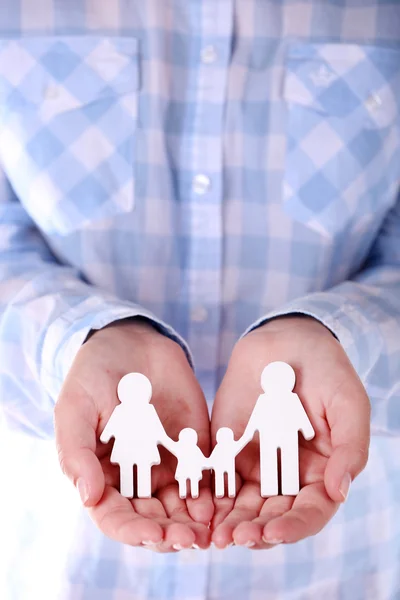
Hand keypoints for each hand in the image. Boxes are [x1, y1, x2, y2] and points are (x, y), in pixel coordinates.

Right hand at [55, 319, 212, 551]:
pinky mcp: (193, 448)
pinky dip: (215, 492)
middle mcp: (136, 478)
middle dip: (170, 533)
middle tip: (190, 539)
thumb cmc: (92, 375)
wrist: (131, 343)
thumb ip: (77, 451)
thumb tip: (88, 497)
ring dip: (196, 522)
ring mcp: (167, 464)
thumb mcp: (76, 408)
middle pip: (153, 519)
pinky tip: (224, 499)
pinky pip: (206, 476)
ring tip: (211, 529)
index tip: (152, 534)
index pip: (116, 517)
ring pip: (182, 506)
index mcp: (102, 475)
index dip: (133, 531)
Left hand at [210, 316, 369, 548]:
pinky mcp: (228, 449)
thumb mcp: (348, 403)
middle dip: (255, 530)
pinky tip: (197, 506)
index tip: (272, 531)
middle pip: (273, 516)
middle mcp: (288, 476)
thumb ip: (350, 447)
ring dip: (229, 523)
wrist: (286, 339)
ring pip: (242, 505)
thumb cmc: (327, 370)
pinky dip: (207, 496)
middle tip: (235, 538)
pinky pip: (217, 478)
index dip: (294, 527)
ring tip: (214, 534)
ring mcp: (256, 464)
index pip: (311, 511)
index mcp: (322, 472)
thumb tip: (339, 492)